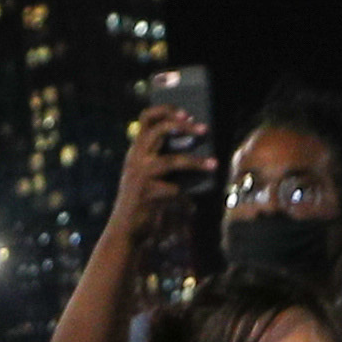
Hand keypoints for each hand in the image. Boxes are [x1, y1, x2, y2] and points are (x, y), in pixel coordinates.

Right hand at [111, 103, 209, 234]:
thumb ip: (169, 160)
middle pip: (159, 130)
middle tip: (204, 129)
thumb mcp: (154, 176)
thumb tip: (201, 148)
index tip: (187, 113)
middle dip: (184, 127)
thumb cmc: (146, 200)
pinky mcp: (147, 193)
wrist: (127, 230)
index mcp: (137, 149)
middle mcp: (136, 157)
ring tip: (214, 165)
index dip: (166, 111)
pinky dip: (186, 197)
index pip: (146, 118)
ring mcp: (140, 175)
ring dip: (196, 162)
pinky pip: (175, 190)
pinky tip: (191, 207)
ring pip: (172, 160)